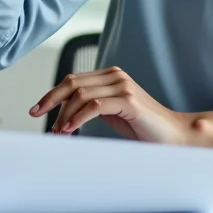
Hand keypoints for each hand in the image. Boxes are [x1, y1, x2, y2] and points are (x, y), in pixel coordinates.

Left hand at [29, 67, 192, 143]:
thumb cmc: (144, 127)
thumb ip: (91, 106)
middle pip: (72, 83)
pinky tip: (70, 130)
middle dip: (51, 100)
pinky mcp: (128, 101)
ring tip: (59, 132)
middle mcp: (116, 76)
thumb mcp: (111, 114)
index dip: (52, 94)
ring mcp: (123, 86)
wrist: (175, 136)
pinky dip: (78, 118)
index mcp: (110, 76)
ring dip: (64, 115)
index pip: (73, 80)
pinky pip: (94, 105)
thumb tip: (62, 114)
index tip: (38, 109)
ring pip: (81, 95)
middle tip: (38, 115)